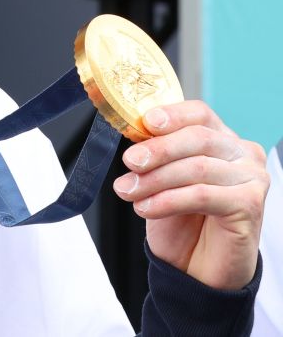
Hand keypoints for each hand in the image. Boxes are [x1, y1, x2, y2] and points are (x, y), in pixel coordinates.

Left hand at [112, 100, 267, 289]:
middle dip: (157, 149)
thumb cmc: (181, 217)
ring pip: (197, 167)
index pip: (199, 113)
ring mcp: (252, 178)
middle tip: (130, 162)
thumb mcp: (161, 177)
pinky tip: (146, 208)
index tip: (145, 122)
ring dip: (155, 179)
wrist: (197, 268)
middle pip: (197, 138)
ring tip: (128, 191)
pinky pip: (203, 195)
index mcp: (221, 137)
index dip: (172, 114)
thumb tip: (133, 131)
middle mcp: (242, 153)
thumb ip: (155, 151)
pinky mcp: (250, 205)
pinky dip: (168, 200)